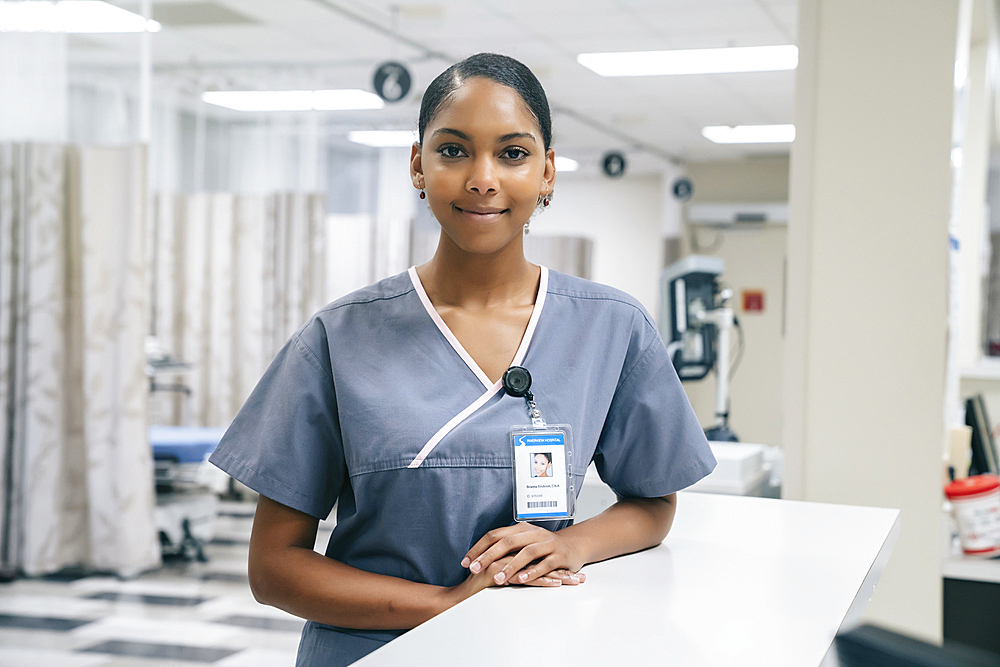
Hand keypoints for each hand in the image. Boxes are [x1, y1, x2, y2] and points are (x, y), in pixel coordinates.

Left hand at [461, 523, 585, 586]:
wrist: (574, 545)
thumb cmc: (544, 546)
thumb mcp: (523, 541)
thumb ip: (505, 547)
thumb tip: (478, 557)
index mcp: (520, 529)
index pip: (494, 535)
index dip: (479, 548)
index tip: (465, 562)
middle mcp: (532, 533)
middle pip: (507, 542)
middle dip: (488, 556)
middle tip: (474, 569)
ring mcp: (546, 543)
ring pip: (526, 552)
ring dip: (510, 566)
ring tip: (497, 579)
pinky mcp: (558, 555)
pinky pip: (544, 564)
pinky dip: (532, 572)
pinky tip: (522, 580)